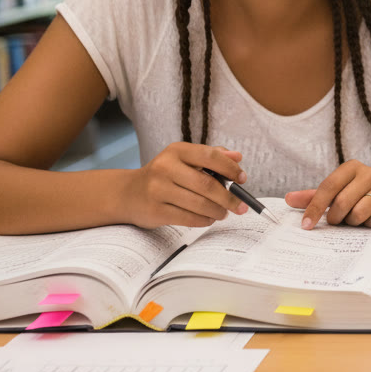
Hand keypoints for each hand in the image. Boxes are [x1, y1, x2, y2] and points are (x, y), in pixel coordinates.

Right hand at [122, 143, 248, 227]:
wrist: (128, 193)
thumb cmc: (164, 175)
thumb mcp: (184, 159)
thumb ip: (211, 156)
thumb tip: (237, 157)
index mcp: (176, 151)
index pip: (210, 156)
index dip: (230, 168)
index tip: (242, 179)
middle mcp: (165, 167)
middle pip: (207, 184)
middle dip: (229, 197)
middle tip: (241, 206)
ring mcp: (158, 190)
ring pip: (199, 204)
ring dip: (217, 211)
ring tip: (223, 213)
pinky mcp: (155, 210)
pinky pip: (188, 218)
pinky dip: (204, 220)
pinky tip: (209, 218)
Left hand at [285, 162, 370, 229]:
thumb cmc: (360, 194)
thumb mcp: (338, 192)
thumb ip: (314, 196)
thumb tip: (288, 199)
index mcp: (351, 167)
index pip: (328, 187)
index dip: (314, 208)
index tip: (306, 225)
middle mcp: (369, 172)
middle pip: (342, 203)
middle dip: (336, 218)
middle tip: (338, 221)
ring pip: (359, 214)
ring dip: (354, 222)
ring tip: (356, 218)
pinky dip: (370, 225)